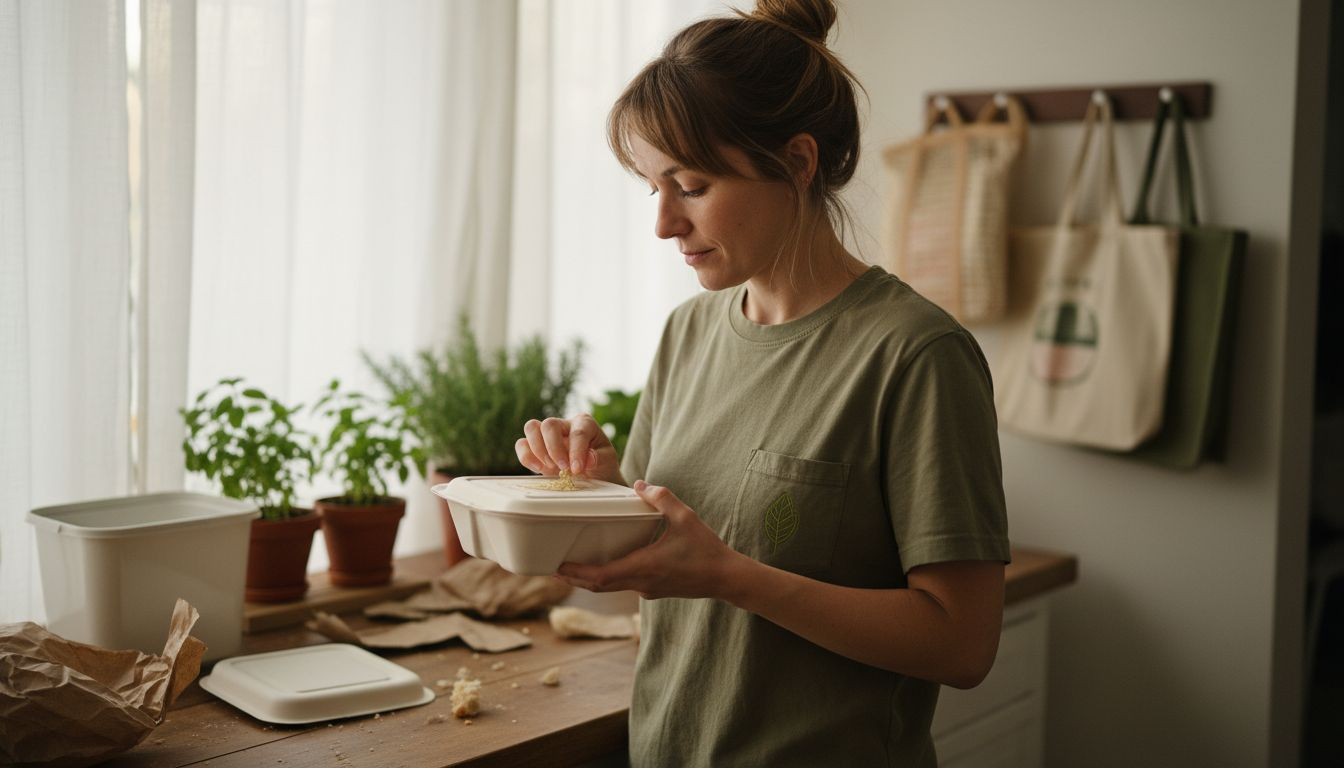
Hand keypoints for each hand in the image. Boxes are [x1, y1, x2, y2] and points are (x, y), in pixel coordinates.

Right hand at [516, 413, 622, 484]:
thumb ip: (599, 458)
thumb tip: (588, 459)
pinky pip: (521, 444)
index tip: (576, 469)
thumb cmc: (601, 466)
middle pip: (549, 424)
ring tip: (551, 468)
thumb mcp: (608, 462)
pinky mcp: (534, 448)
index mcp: (584, 424)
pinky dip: (526, 457)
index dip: (576, 451)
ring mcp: (547, 435)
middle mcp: (564, 425)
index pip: (578, 432)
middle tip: (562, 468)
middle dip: (554, 448)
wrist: (593, 478)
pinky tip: (539, 469)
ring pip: (531, 428)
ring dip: (538, 450)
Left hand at [555, 480, 745, 599]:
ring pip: (609, 587)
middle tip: (553, 565)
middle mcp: (640, 583)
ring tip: (570, 565)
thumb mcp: (686, 518)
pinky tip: (604, 563)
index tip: (557, 566)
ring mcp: (646, 590)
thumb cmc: (706, 550)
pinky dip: (607, 577)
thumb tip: (640, 483)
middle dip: (574, 578)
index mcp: (643, 567)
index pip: (600, 577)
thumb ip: (662, 498)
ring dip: (589, 579)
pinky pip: (623, 584)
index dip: (576, 573)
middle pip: (598, 586)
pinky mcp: (653, 590)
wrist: (726, 578)